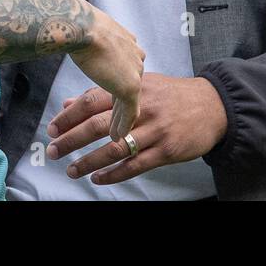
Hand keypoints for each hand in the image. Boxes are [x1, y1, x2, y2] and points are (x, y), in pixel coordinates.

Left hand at [46, 73, 226, 185]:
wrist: (213, 105)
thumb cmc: (172, 95)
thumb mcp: (142, 87)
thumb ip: (106, 96)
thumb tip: (70, 104)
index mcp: (132, 89)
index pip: (93, 100)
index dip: (70, 115)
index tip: (52, 128)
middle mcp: (141, 109)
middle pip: (98, 125)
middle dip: (71, 139)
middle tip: (53, 151)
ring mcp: (154, 130)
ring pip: (114, 149)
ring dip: (88, 161)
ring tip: (71, 170)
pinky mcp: (166, 150)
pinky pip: (135, 166)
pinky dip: (114, 174)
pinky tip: (98, 178)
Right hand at [66, 6, 144, 140]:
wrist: (82, 27)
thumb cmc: (80, 25)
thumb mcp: (90, 32)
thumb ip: (93, 41)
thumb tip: (79, 43)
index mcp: (127, 42)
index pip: (124, 67)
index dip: (115, 82)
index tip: (110, 93)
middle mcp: (136, 57)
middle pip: (129, 85)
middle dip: (120, 103)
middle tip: (115, 120)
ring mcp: (135, 72)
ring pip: (131, 101)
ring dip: (121, 118)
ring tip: (117, 135)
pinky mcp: (129, 87)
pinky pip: (129, 112)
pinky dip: (122, 125)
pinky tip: (118, 137)